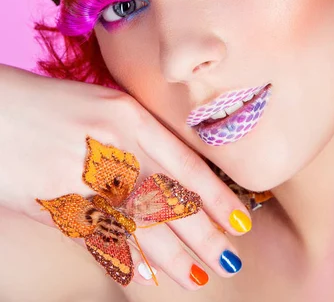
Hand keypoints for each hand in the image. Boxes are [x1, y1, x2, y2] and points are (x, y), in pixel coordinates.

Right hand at [0, 64, 251, 289]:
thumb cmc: (45, 105)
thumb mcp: (98, 106)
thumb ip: (133, 137)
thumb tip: (165, 176)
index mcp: (128, 114)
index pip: (185, 163)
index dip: (217, 197)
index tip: (241, 221)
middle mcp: (112, 142)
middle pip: (170, 197)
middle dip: (205, 233)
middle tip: (229, 260)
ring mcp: (83, 172)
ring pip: (140, 223)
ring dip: (173, 254)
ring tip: (199, 277)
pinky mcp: (54, 199)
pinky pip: (99, 234)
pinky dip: (126, 258)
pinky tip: (147, 275)